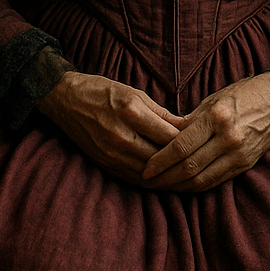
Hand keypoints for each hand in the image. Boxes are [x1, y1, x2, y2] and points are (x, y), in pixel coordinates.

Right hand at [36, 71, 186, 184]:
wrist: (66, 100)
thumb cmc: (103, 91)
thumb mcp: (135, 93)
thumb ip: (161, 114)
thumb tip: (187, 127)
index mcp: (131, 112)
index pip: (169, 136)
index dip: (189, 141)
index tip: (202, 142)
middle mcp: (121, 135)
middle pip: (161, 157)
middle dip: (182, 162)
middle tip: (201, 163)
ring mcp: (111, 153)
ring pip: (149, 173)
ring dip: (168, 176)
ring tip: (187, 175)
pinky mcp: (105, 163)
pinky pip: (133, 178)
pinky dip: (151, 180)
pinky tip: (164, 179)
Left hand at [139, 71, 269, 191]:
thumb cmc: (245, 93)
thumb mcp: (214, 99)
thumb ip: (189, 121)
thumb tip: (162, 137)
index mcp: (217, 117)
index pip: (181, 146)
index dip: (160, 160)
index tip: (145, 168)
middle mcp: (229, 138)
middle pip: (189, 166)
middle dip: (164, 177)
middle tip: (147, 181)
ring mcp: (239, 153)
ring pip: (201, 179)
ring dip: (177, 186)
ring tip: (161, 186)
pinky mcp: (246, 164)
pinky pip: (215, 180)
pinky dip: (196, 186)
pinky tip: (182, 185)